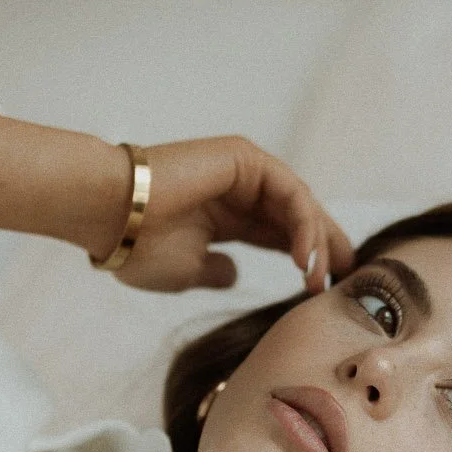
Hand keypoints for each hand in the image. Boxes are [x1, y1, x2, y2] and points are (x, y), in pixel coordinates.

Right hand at [101, 135, 355, 295]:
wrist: (109, 216)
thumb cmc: (136, 246)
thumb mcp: (186, 271)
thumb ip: (215, 272)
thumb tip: (234, 275)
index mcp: (226, 216)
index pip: (280, 236)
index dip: (306, 259)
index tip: (323, 292)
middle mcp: (238, 190)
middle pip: (297, 218)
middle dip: (325, 248)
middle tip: (343, 281)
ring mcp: (243, 171)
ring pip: (298, 206)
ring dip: (315, 243)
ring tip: (318, 280)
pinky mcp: (245, 159)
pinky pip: (290, 192)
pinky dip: (303, 224)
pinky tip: (305, 258)